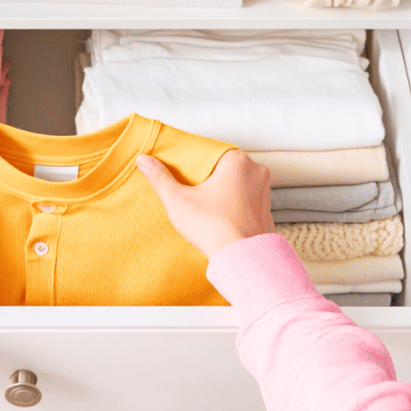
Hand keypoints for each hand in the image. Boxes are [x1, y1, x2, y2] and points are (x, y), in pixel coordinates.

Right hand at [136, 150, 274, 257]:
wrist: (240, 257)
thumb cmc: (214, 228)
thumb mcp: (178, 200)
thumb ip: (160, 178)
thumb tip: (144, 161)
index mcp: (236, 161)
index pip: (209, 152)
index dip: (193, 163)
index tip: (182, 172)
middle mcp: (255, 171)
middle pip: (224, 168)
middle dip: (207, 178)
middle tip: (191, 191)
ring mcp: (264, 191)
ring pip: (236, 184)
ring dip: (222, 191)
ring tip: (204, 206)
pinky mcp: (266, 210)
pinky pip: (246, 201)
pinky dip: (234, 206)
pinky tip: (219, 216)